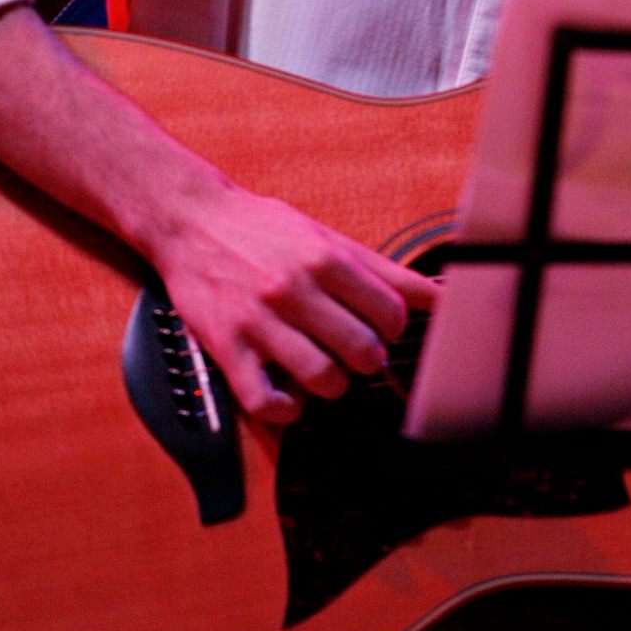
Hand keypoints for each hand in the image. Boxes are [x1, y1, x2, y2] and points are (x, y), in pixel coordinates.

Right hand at [151, 182, 438, 424]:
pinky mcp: (227, 347)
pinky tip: (289, 395)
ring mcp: (259, 321)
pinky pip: (265, 401)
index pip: (390, 313)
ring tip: (326, 371)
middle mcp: (294, 289)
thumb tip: (438, 296)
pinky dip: (285, 409)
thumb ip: (383, 271)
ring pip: (322, 379)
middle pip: (362, 350)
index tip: (380, 328)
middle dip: (369, 360)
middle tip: (357, 353)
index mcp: (325, 259)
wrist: (192, 221)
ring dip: (334, 385)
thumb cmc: (263, 230)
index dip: (393, 328)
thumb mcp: (327, 238)